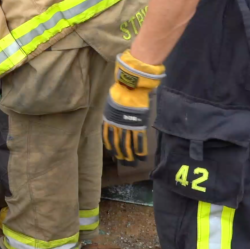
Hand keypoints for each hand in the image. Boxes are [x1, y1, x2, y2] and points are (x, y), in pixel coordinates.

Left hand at [103, 50, 164, 164]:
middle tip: (124, 162)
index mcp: (109, 119)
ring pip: (127, 144)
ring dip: (130, 154)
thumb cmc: (121, 90)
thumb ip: (113, 111)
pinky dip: (140, 148)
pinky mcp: (138, 124)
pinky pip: (138, 139)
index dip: (111, 146)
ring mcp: (127, 125)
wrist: (130, 86)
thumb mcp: (112, 102)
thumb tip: (114, 115)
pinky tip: (141, 156)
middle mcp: (116, 124)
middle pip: (118, 143)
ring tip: (132, 162)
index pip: (108, 136)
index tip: (113, 154)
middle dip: (121, 154)